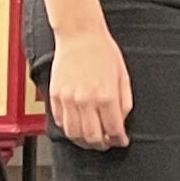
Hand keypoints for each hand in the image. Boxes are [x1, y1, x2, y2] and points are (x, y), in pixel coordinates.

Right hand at [46, 26, 133, 150]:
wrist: (80, 35)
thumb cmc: (102, 51)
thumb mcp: (123, 77)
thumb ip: (124, 102)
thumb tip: (122, 122)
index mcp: (106, 96)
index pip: (113, 130)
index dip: (119, 140)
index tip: (121, 141)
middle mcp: (85, 101)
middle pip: (93, 137)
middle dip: (102, 145)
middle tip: (107, 143)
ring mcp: (68, 100)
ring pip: (74, 134)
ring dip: (84, 142)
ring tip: (91, 140)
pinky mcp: (55, 96)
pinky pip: (60, 122)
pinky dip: (69, 129)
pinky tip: (77, 126)